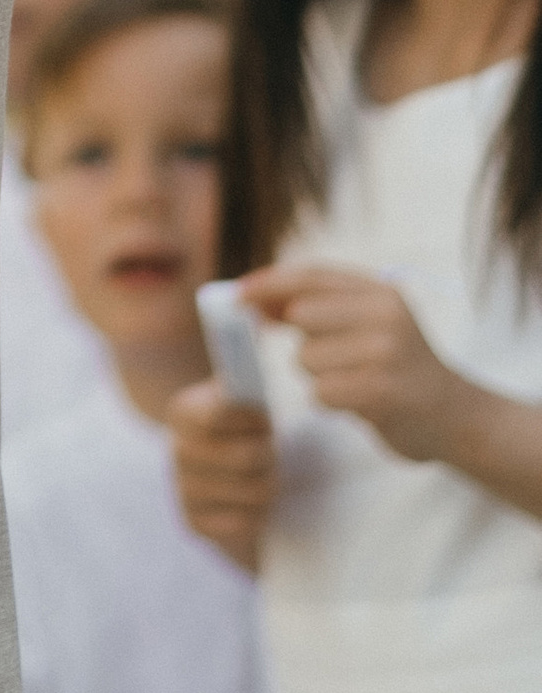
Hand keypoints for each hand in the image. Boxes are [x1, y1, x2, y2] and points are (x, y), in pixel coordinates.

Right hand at [167, 378, 275, 568]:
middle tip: (270, 454)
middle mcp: (177, 449)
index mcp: (185, 411)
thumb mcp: (245, 405)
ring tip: (263, 479)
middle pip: (247, 457)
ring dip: (267, 487)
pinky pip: (242, 522)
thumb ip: (244, 377)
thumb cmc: (247, 437)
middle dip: (269, 457)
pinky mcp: (193, 523)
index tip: (266, 420)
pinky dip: (255, 516)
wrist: (234, 491)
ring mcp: (183, 489)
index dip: (254, 418)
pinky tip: (248, 506)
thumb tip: (248, 321)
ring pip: (252, 492)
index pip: (222, 411)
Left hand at [244, 262, 469, 465]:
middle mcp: (386, 314)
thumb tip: (253, 301)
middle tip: (333, 362)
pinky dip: (330, 403)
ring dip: (320, 378)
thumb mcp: (367, 325)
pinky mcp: (384, 392)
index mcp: (381, 291)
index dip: (269, 282)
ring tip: (356, 384)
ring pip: (307, 359)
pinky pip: (321, 393)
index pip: (311, 274)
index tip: (236, 295)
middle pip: (302, 317)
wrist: (456, 418)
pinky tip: (360, 404)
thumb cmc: (397, 369)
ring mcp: (387, 352)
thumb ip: (318, 309)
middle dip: (304, 344)